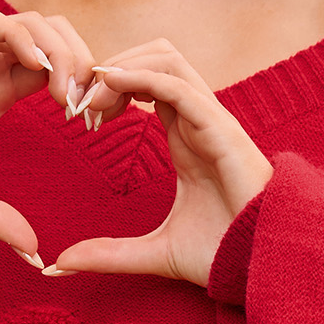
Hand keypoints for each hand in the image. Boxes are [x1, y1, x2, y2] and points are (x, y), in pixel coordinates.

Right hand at [0, 9, 96, 259]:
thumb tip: (34, 257)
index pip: (56, 70)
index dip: (82, 88)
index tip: (96, 122)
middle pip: (55, 38)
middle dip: (81, 63)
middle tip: (89, 104)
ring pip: (31, 23)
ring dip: (58, 50)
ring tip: (66, 91)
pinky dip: (20, 36)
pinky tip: (36, 66)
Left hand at [48, 41, 272, 287]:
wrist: (263, 265)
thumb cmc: (223, 254)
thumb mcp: (153, 253)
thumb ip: (108, 254)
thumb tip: (60, 264)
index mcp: (185, 137)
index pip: (145, 84)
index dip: (109, 89)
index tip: (79, 118)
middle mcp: (197, 120)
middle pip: (153, 59)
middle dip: (111, 67)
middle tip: (78, 102)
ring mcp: (211, 120)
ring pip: (166, 59)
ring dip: (122, 66)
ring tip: (92, 96)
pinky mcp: (221, 129)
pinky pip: (179, 85)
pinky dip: (142, 77)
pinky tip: (110, 86)